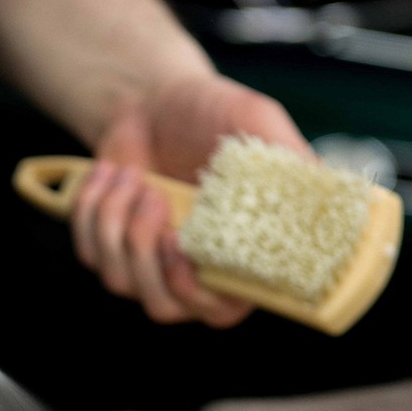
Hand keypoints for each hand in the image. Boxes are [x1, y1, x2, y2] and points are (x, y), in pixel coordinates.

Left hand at [72, 73, 310, 325]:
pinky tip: (111, 173)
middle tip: (153, 196)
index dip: (197, 294)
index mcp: (236, 256)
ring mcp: (146, 265)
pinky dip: (92, 208)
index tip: (181, 246)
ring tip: (132, 175)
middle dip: (147, 253)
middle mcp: (192, 271)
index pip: (222, 312)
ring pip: (120, 281)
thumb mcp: (258, 122)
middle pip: (163, 306)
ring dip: (116, 222)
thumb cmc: (212, 113)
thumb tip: (323, 192)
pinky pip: (88, 253)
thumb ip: (290, 159)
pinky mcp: (107, 250)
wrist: (154, 98)